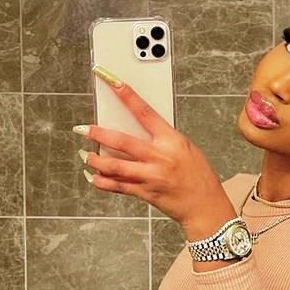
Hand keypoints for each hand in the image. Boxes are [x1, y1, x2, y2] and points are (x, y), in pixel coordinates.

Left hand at [75, 64, 224, 226]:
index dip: (126, 95)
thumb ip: (163, 140)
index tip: (111, 81)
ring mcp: (151, 176)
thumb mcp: (186, 149)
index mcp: (171, 140)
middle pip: (121, 141)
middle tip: (83, 129)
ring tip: (86, 156)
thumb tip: (138, 132)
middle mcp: (159, 157)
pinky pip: (118, 186)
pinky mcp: (146, 193)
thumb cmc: (199, 177)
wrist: (206, 207)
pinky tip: (95, 178)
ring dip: (96, 160)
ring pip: (114, 166)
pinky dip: (103, 182)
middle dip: (98, 134)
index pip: (144, 112)